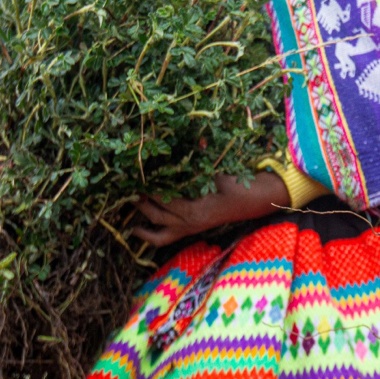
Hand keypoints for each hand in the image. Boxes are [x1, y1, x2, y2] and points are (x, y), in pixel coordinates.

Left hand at [132, 171, 288, 247]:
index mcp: (196, 210)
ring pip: (157, 229)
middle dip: (141, 201)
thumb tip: (200, 140)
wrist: (250, 202)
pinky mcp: (187, 231)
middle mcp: (189, 223)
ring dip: (141, 216)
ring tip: (130, 202)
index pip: (166, 199)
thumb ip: (208, 158)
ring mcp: (187, 229)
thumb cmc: (237, 186)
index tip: (139, 176)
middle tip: (129, 186)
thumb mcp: (222, 172)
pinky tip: (135, 229)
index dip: (151, 189)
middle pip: (157, 213)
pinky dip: (148, 235)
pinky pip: (163, 238)